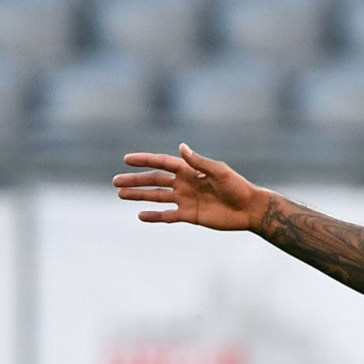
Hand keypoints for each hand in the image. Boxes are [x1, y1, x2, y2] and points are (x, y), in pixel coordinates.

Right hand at [113, 144, 267, 230]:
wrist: (249, 209)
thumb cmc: (237, 187)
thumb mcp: (219, 171)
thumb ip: (198, 162)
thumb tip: (181, 147)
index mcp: (190, 170)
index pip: (162, 163)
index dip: (144, 161)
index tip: (126, 159)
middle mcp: (184, 184)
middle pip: (154, 181)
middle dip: (135, 180)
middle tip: (115, 182)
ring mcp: (185, 200)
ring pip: (157, 197)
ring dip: (139, 196)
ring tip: (120, 195)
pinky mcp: (190, 216)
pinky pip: (168, 216)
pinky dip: (155, 216)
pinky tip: (140, 215)